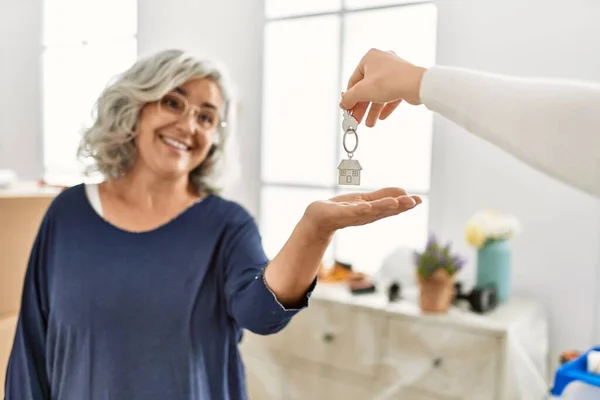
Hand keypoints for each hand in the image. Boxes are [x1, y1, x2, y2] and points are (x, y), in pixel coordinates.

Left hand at [302, 187, 420, 237]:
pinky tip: (370, 205)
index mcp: (374, 212)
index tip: (420, 200)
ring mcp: (355, 216)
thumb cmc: (343, 209)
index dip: (406, 205)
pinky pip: (354, 211)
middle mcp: (367, 216)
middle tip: (415, 201)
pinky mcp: (342, 215)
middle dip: (401, 206)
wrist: (319, 218)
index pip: (392, 208)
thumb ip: (382, 196)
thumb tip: (404, 192)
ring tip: (399, 202)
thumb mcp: (366, 200)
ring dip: (386, 207)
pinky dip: (362, 209)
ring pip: (373, 211)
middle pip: (386, 211)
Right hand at [339, 48, 426, 126]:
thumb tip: (343, 103)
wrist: (417, 85)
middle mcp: (382, 62)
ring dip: (373, 109)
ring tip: (370, 123)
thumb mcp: (362, 91)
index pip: (354, 80)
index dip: (349, 96)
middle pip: (366, 88)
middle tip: (356, 119)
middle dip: (362, 106)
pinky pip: (391, 95)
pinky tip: (382, 117)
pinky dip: (385, 106)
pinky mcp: (403, 81)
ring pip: (379, 93)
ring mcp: (393, 72)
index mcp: (370, 58)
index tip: (347, 109)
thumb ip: (349, 97)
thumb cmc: (390, 81)